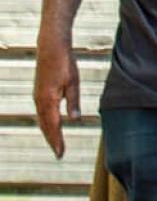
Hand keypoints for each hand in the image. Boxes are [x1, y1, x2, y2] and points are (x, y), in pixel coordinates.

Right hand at [34, 40, 80, 157]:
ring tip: (56, 142)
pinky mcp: (38, 92)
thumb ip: (73, 101)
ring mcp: (37, 96)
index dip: (57, 141)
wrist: (51, 47)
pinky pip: (41, 112)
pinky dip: (46, 122)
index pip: (53, 126)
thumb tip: (75, 119)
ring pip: (42, 119)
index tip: (61, 154)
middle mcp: (40, 101)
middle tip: (59, 153)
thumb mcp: (73, 81)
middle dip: (52, 140)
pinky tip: (51, 124)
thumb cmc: (64, 63)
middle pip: (45, 126)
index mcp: (48, 100)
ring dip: (48, 132)